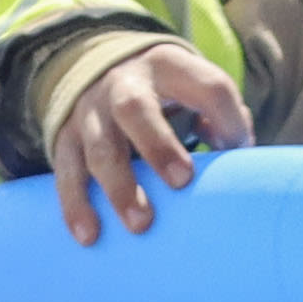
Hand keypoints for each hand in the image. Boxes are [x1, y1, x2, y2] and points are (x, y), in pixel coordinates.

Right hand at [46, 41, 251, 244]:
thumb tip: (234, 150)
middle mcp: (124, 83)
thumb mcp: (193, 87)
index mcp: (168, 66)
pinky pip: (67, 172)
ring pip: (100, 147)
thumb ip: (221, 114)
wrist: (98, 71)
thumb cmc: (164, 94)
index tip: (238, 148)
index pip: (205, 85)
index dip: (227, 118)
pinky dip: (76, 205)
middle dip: (158, 146)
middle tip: (181, 181)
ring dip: (119, 186)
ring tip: (140, 224)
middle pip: (135, 109)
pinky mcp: (64, 139)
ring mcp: (90, 112)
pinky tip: (89, 234)